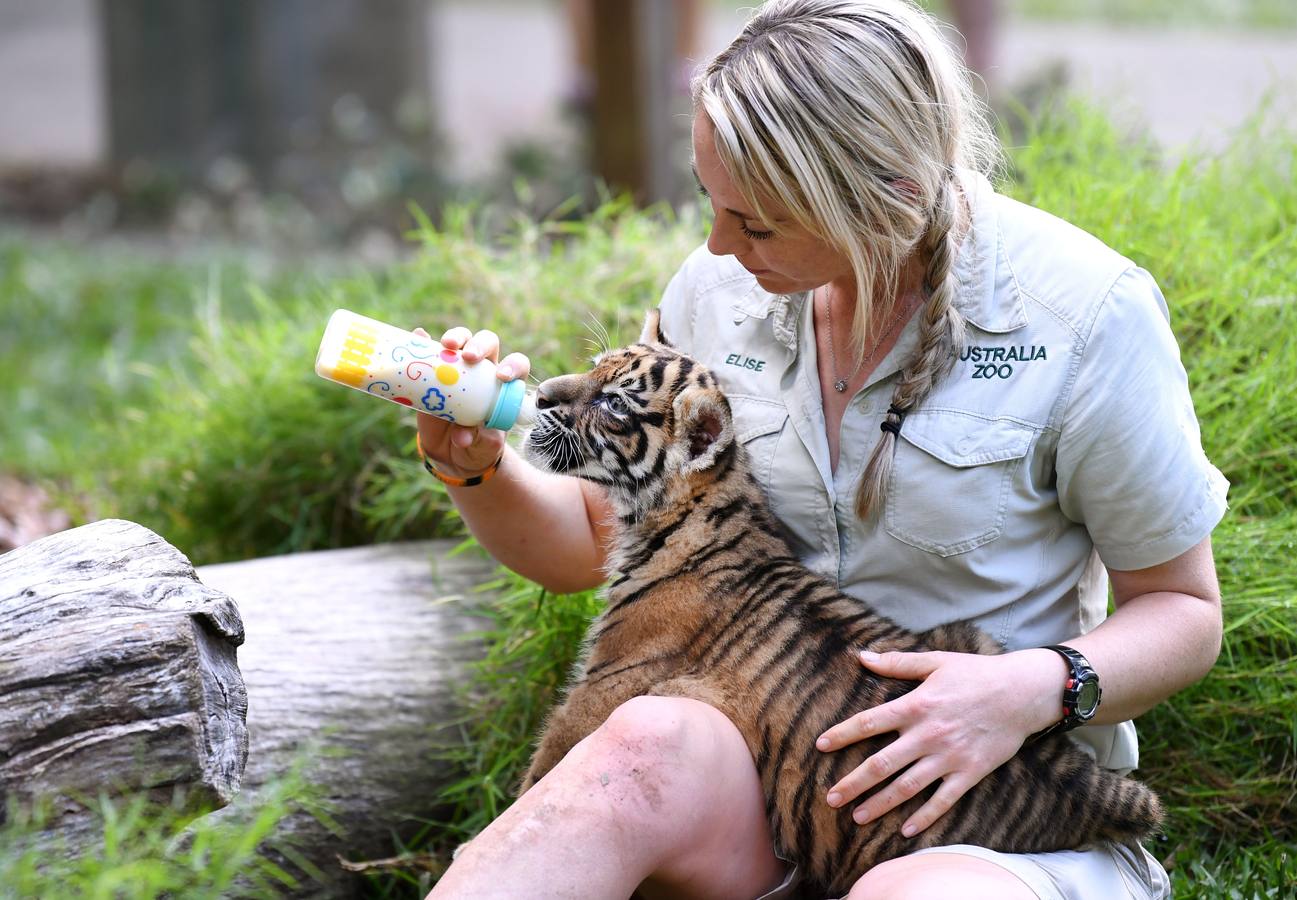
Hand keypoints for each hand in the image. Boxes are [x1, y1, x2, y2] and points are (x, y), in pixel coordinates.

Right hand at [413, 326, 530, 478]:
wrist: (451, 451)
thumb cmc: (477, 447)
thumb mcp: (483, 447)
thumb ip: (478, 441)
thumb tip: (461, 437)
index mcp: (503, 387)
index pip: (516, 365)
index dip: (513, 366)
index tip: (502, 377)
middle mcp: (483, 371)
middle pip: (487, 344)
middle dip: (479, 345)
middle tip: (469, 357)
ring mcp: (458, 368)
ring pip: (462, 341)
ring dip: (456, 337)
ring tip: (447, 345)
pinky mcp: (434, 371)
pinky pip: (430, 350)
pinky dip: (424, 341)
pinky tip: (418, 335)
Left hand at [815, 648, 1067, 837]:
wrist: (1023, 692)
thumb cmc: (976, 674)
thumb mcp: (936, 662)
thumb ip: (897, 663)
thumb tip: (863, 657)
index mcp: (916, 705)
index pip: (869, 723)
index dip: (842, 734)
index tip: (821, 746)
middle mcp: (928, 734)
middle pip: (882, 764)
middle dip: (853, 783)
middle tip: (830, 798)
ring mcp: (949, 756)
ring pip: (907, 787)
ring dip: (881, 803)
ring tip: (858, 816)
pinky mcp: (970, 772)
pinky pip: (943, 800)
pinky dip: (924, 816)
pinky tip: (906, 830)